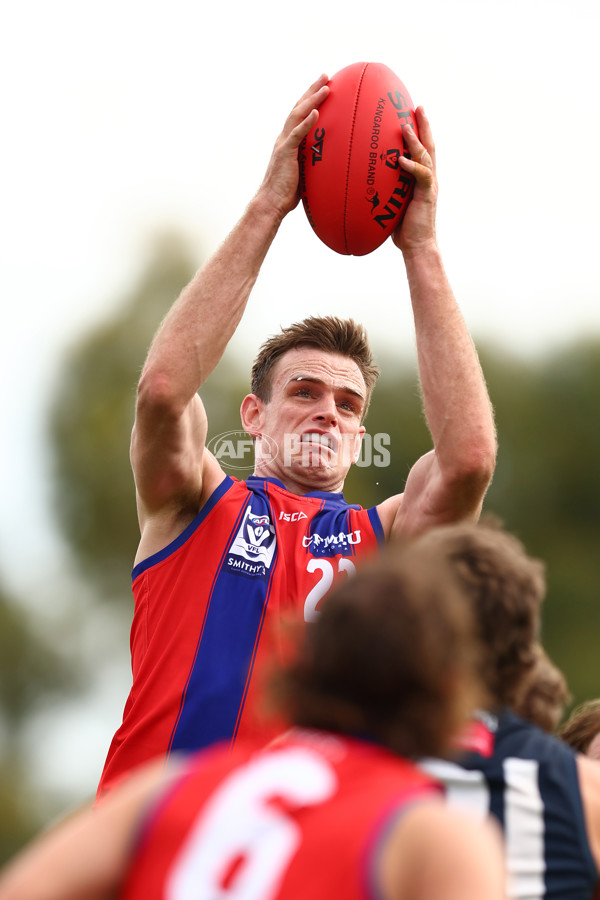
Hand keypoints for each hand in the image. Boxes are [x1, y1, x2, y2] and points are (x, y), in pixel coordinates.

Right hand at [258, 74, 329, 218]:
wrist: (271, 203)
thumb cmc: (286, 193)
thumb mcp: (303, 173)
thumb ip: (312, 162)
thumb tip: (329, 163)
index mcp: (288, 141)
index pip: (300, 115)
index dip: (310, 100)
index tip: (323, 87)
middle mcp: (284, 138)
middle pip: (299, 108)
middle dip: (312, 90)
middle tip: (326, 75)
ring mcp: (284, 144)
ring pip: (298, 115)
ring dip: (312, 100)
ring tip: (326, 87)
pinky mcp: (285, 153)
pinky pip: (297, 135)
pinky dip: (307, 122)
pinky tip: (316, 112)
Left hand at [392, 106, 437, 255]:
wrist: (417, 245)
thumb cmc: (400, 227)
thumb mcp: (391, 202)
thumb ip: (384, 188)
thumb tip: (361, 181)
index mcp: (421, 176)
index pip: (421, 148)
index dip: (418, 131)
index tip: (411, 113)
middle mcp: (428, 177)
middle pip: (429, 145)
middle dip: (424, 125)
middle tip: (417, 106)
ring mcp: (429, 185)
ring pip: (426, 156)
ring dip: (416, 141)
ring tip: (406, 126)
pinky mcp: (427, 195)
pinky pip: (422, 177)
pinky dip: (411, 167)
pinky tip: (400, 160)